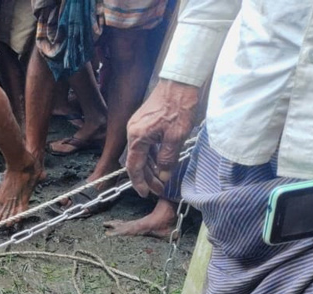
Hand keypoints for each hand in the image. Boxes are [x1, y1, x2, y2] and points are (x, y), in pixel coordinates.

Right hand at [126, 79, 201, 196]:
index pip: (134, 166)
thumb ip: (167, 159)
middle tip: (159, 189)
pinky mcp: (143, 122)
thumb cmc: (179, 106)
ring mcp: (137, 126)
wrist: (179, 81)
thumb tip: (162, 176)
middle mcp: (133, 132)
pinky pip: (144, 144)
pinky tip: (160, 162)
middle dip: (147, 177)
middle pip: (136, 161)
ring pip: (141, 153)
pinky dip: (151, 155)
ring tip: (162, 178)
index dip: (139, 182)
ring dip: (150, 167)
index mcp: (137, 137)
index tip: (146, 194)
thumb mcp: (176, 136)